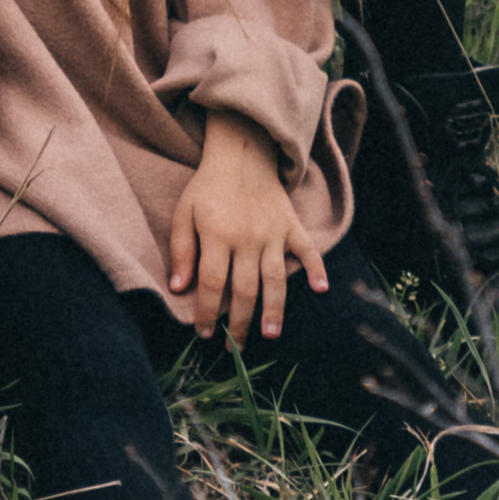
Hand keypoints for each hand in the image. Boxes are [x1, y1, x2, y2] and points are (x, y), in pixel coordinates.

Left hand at [167, 110, 332, 344]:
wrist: (241, 151)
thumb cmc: (208, 186)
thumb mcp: (184, 212)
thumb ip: (181, 250)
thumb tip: (178, 288)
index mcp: (217, 235)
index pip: (211, 283)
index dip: (205, 311)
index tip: (202, 333)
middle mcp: (246, 237)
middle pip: (243, 289)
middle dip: (238, 323)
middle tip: (234, 347)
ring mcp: (272, 232)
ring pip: (274, 278)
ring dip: (274, 309)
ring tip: (270, 334)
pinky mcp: (291, 224)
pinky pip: (307, 249)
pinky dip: (316, 268)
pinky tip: (320, 289)